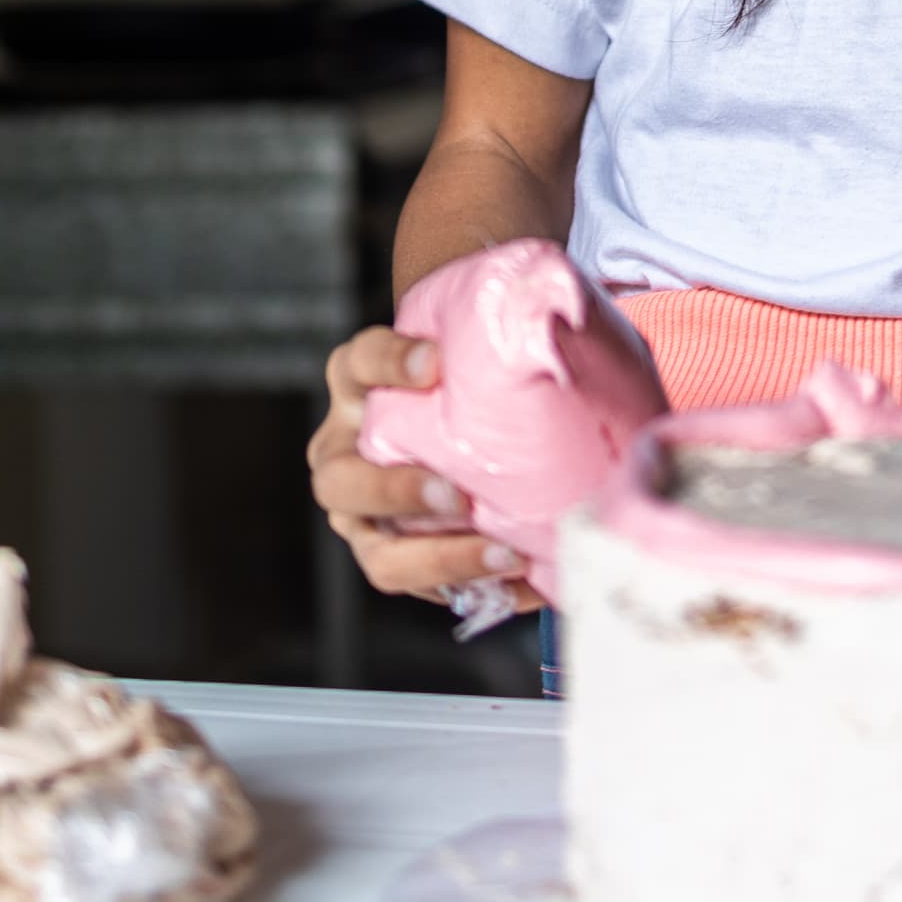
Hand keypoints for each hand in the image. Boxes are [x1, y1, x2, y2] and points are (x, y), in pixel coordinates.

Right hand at [307, 325, 536, 603]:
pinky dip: (471, 586)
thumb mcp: (466, 346)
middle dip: (396, 493)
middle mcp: (343, 449)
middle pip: (340, 478)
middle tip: (455, 495)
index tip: (435, 363)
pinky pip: (421, 586)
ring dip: (436, 558)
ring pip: (376, 550)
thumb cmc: (467, 373)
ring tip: (502, 555)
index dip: (390, 363)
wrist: (458, 410)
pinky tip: (523, 582)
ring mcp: (361, 511)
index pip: (359, 363)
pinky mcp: (392, 555)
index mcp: (357, 383)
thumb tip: (561, 315)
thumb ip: (492, 336)